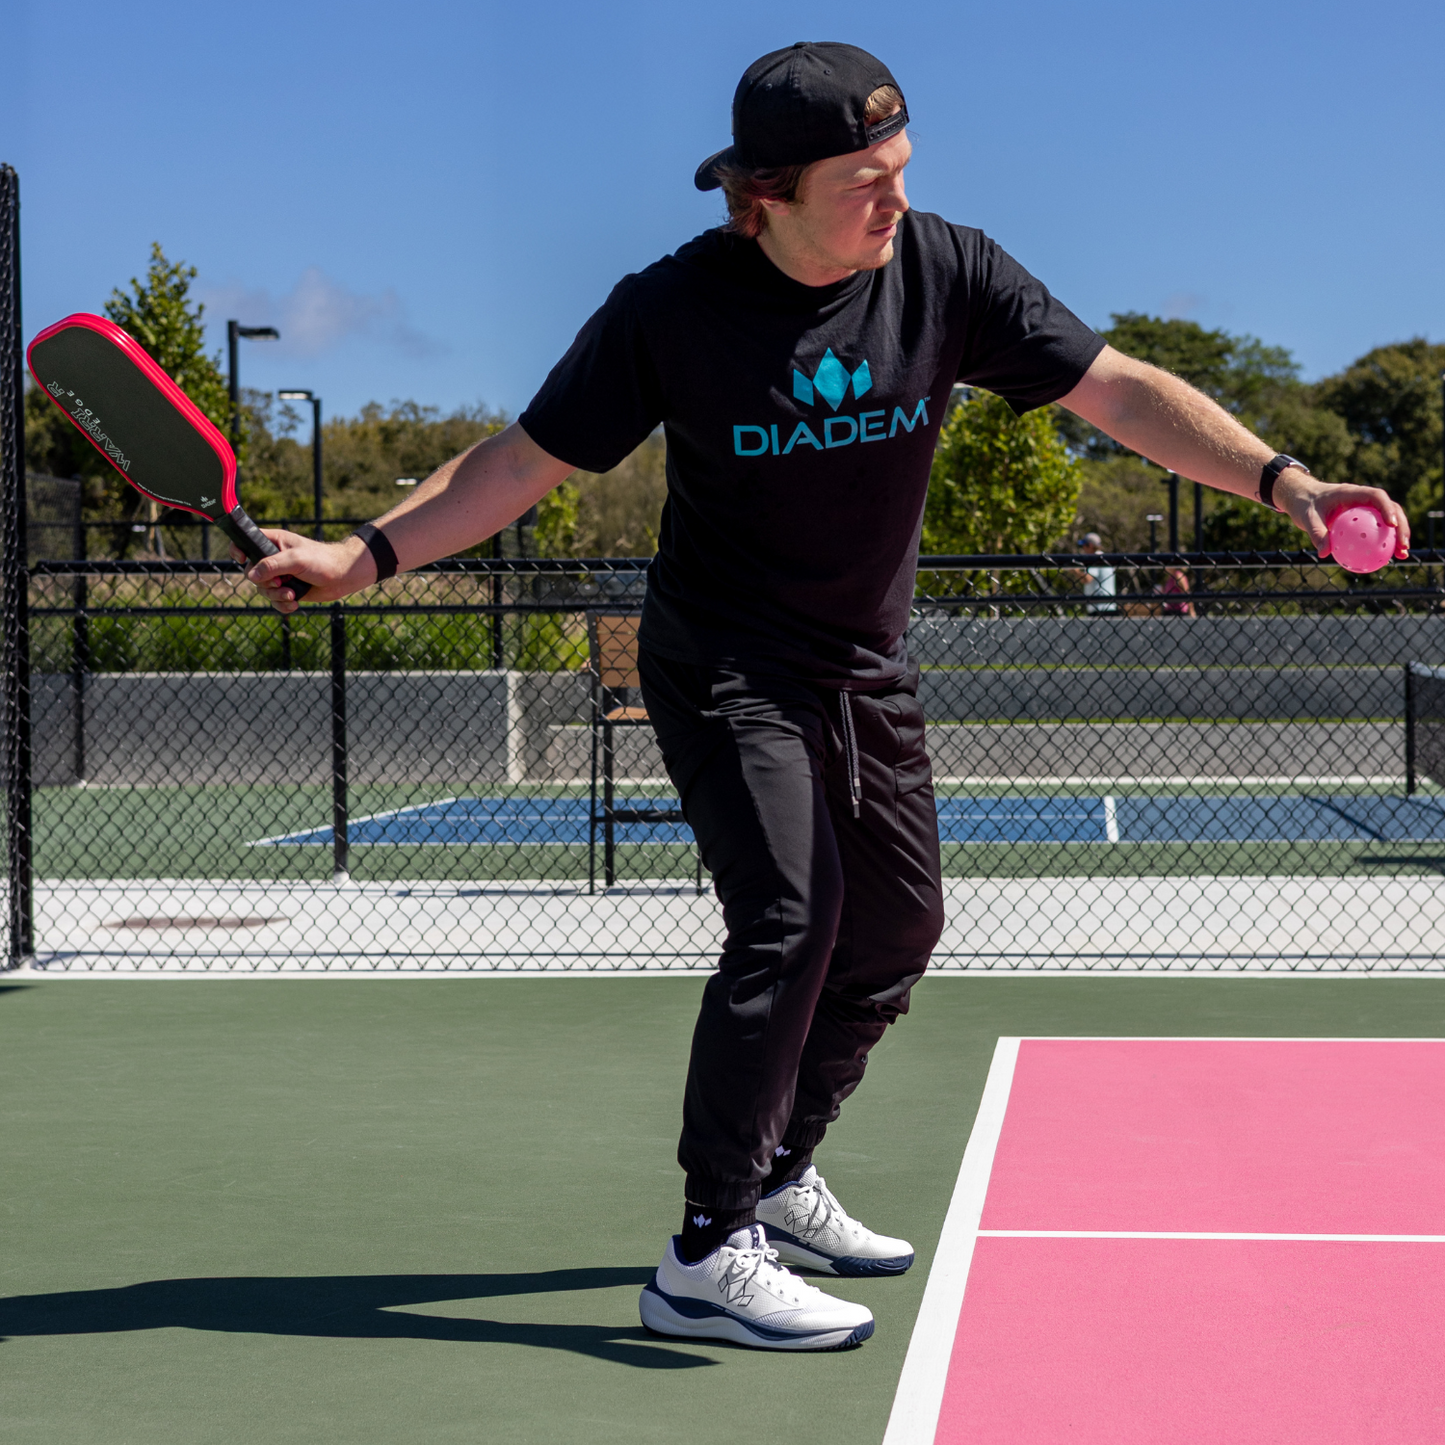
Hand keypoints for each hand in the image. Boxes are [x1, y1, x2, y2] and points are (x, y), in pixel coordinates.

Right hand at [228, 530, 374, 613]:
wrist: (344, 577)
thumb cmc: (323, 561)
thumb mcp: (296, 560)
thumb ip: (272, 565)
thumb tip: (251, 576)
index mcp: (273, 542)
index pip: (245, 542)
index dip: (238, 551)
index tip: (242, 560)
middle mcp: (273, 558)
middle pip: (252, 573)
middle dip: (266, 583)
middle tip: (282, 583)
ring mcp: (280, 574)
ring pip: (263, 589)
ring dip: (276, 596)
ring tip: (292, 596)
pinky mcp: (288, 589)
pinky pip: (275, 601)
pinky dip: (282, 605)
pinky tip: (295, 604)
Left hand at [1274, 472, 1411, 559]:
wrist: (1302, 498)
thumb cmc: (1305, 505)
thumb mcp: (1307, 518)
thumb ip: (1316, 533)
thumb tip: (1324, 553)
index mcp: (1353, 493)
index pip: (1376, 496)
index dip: (1387, 508)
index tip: (1392, 525)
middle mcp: (1364, 499)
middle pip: (1391, 509)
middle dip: (1402, 526)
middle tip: (1403, 546)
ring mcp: (1366, 509)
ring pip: (1388, 520)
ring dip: (1399, 536)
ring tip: (1402, 555)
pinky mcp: (1364, 519)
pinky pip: (1376, 531)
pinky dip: (1383, 543)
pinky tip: (1385, 560)